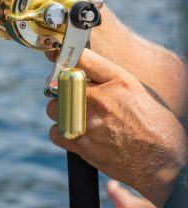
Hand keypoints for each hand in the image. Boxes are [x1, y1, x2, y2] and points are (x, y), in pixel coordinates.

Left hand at [46, 49, 187, 206]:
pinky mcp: (83, 145)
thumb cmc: (151, 121)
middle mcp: (102, 99)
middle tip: (73, 95)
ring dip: (60, 110)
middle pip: (62, 83)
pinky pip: (55, 132)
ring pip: (54, 107)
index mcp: (118, 81)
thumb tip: (81, 63)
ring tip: (75, 115)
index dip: (64, 54)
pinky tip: (74, 131)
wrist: (160, 160)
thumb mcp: (134, 88)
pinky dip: (61, 131)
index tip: (54, 54)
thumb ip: (107, 74)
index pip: (82, 58)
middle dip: (63, 88)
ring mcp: (90, 123)